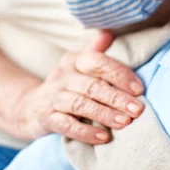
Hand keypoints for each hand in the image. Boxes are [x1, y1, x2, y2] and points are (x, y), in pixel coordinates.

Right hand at [16, 30, 144, 144]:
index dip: (119, 74)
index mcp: (74, 60)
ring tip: (124, 122)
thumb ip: (95, 51)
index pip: (98, 62)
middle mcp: (63, 75)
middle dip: (116, 97)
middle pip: (92, 85)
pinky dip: (85, 132)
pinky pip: (66, 125)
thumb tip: (109, 32)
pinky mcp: (46, 118)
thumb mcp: (79, 65)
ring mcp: (53, 97)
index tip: (139, 88)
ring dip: (104, 114)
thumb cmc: (66, 85)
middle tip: (137, 109)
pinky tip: (103, 137)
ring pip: (80, 104)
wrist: (31, 106)